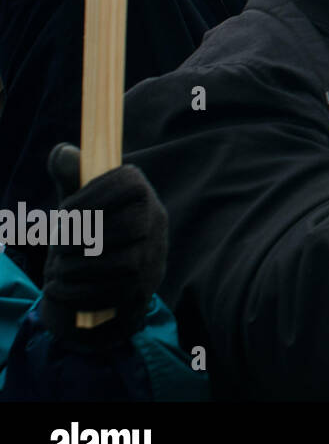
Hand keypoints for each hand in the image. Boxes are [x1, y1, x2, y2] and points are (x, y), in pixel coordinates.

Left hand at [40, 144, 167, 347]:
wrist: (101, 284)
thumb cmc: (87, 235)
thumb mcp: (78, 205)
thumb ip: (71, 178)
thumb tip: (63, 151)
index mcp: (142, 195)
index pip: (130, 184)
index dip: (94, 195)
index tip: (65, 209)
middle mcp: (156, 223)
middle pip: (130, 224)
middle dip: (85, 236)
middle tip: (60, 243)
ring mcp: (154, 258)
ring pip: (125, 262)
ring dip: (81, 267)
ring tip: (58, 268)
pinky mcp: (144, 289)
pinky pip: (117, 292)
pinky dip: (79, 292)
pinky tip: (59, 288)